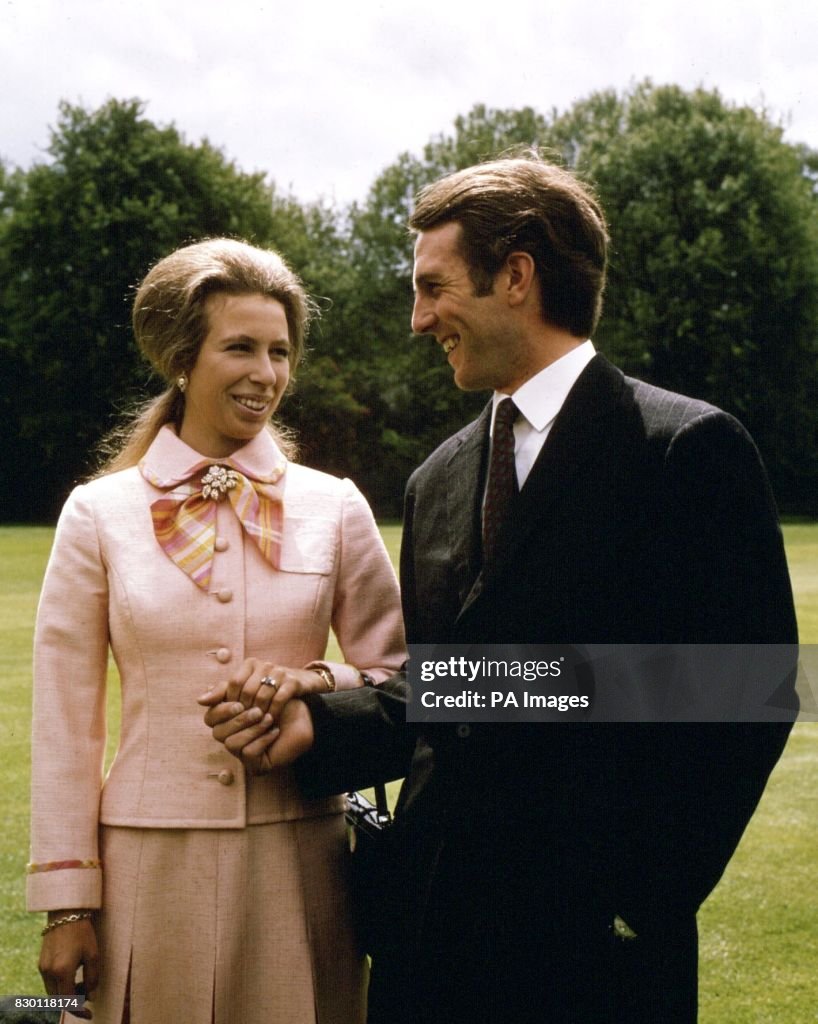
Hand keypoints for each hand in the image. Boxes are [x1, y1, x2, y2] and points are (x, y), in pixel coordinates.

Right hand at [39, 914, 98, 1004]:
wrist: (65, 913)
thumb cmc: (82, 931)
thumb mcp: (93, 954)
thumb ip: (93, 978)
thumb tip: (91, 997)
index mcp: (62, 971)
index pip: (68, 1001)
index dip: (79, 1010)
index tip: (89, 1014)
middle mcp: (48, 972)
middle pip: (58, 999)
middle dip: (74, 1000)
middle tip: (88, 992)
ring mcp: (42, 968)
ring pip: (53, 992)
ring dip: (66, 993)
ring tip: (82, 982)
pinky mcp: (41, 963)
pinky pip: (50, 982)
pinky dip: (60, 984)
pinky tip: (73, 974)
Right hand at [198, 689, 314, 772]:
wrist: (305, 716)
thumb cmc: (278, 701)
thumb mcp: (253, 689)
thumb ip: (228, 689)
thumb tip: (200, 700)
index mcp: (226, 721)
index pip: (209, 718)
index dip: (222, 710)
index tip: (240, 702)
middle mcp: (230, 739)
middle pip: (218, 733)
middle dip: (239, 720)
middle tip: (258, 710)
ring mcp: (242, 754)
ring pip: (232, 744)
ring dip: (252, 729)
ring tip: (269, 718)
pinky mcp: (255, 765)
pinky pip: (248, 753)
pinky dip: (262, 739)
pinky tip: (274, 731)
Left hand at [205, 658, 329, 724]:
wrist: (301, 683)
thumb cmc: (267, 687)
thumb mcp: (245, 688)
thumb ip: (222, 693)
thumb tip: (200, 700)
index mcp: (250, 664)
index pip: (233, 683)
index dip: (231, 701)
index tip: (234, 714)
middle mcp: (264, 665)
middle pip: (247, 691)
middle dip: (245, 710)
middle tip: (244, 723)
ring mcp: (280, 672)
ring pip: (262, 696)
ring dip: (259, 714)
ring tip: (256, 725)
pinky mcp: (293, 682)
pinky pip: (279, 699)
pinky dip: (273, 712)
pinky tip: (271, 721)